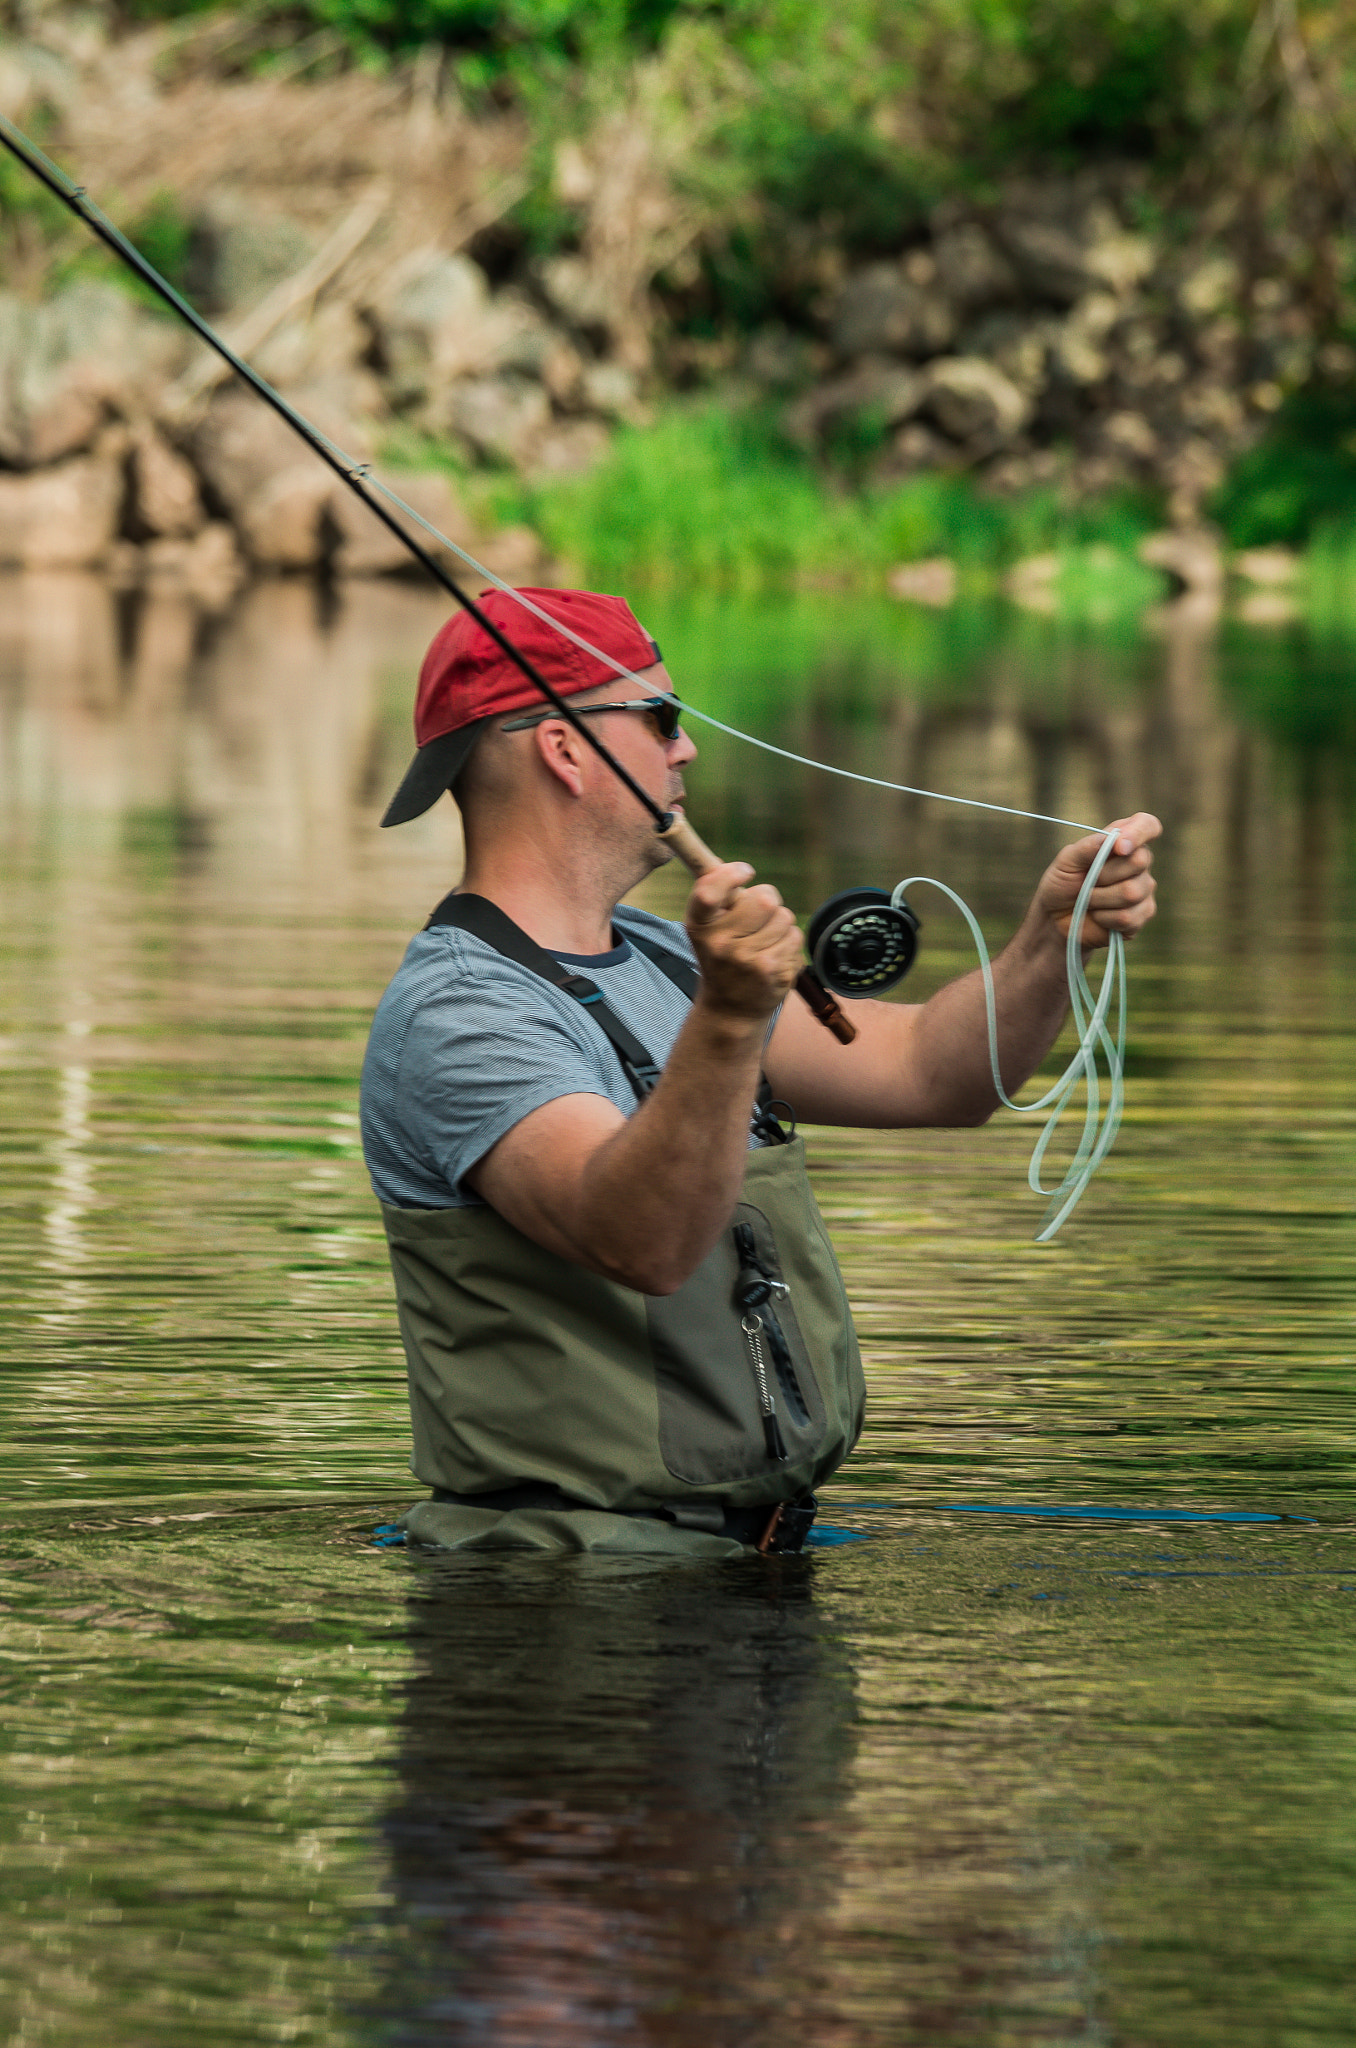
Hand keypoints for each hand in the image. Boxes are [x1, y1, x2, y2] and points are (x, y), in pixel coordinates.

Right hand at [685, 861, 804, 1022]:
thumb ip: (715, 896)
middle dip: (769, 899)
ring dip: (780, 925)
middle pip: (765, 898)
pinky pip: (795, 938)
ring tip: (764, 942)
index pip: (709, 891)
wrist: (730, 1010)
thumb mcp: (706, 930)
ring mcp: (749, 961)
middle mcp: (721, 945)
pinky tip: (773, 958)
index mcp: (700, 928)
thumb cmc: (720, 960)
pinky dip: (789, 944)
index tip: (745, 871)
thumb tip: (724, 863)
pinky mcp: (774, 973)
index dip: (730, 874)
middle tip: (760, 914)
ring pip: (785, 917)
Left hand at [1037, 812, 1160, 947]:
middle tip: (1087, 881)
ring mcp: (1144, 889)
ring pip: (1131, 892)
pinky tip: (1098, 916)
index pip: (1147, 825)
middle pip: (1139, 860)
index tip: (1119, 846)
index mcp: (1123, 841)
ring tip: (1088, 900)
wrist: (1055, 918)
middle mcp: (1139, 862)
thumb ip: (1090, 846)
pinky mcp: (1142, 915)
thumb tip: (1115, 838)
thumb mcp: (1067, 860)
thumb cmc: (1062, 883)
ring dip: (1099, 899)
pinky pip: (1128, 916)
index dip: (1138, 833)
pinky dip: (1104, 918)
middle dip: (1103, 874)